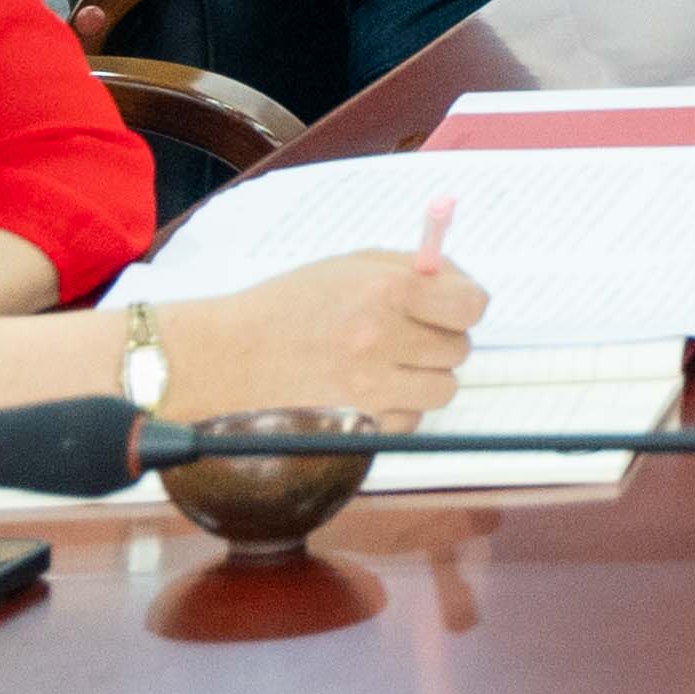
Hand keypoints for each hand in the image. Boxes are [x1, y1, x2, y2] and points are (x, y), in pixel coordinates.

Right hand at [158, 245, 487, 431]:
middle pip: (459, 350)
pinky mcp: (359, 426)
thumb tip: (462, 282)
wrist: (223, 358)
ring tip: (380, 366)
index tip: (449, 309)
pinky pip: (411, 421)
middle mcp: (382, 339)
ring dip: (420, 379)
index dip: (463, 307)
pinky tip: (361, 392)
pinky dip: (396, 410)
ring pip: (441, 390)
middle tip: (402, 337)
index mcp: (384, 290)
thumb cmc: (287, 306)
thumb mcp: (348, 267)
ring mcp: (371, 387)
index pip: (471, 306)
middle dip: (437, 343)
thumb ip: (411, 268)